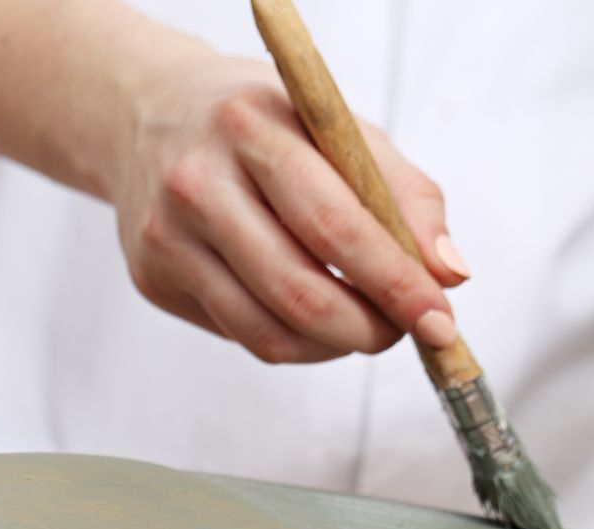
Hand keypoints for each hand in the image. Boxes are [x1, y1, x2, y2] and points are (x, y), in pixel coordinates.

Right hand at [107, 50, 467, 363]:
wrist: (146, 117)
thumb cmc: (258, 123)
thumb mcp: (334, 127)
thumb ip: (401, 193)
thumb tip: (447, 274)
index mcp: (251, 130)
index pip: (334, 226)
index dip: (395, 283)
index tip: (439, 318)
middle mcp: (196, 186)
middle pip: (297, 292)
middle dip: (366, 328)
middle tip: (402, 333)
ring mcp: (165, 240)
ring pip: (264, 331)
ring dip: (330, 346)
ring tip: (361, 329)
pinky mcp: (152, 281)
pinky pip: (237, 332)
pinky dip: (288, 337)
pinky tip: (306, 315)